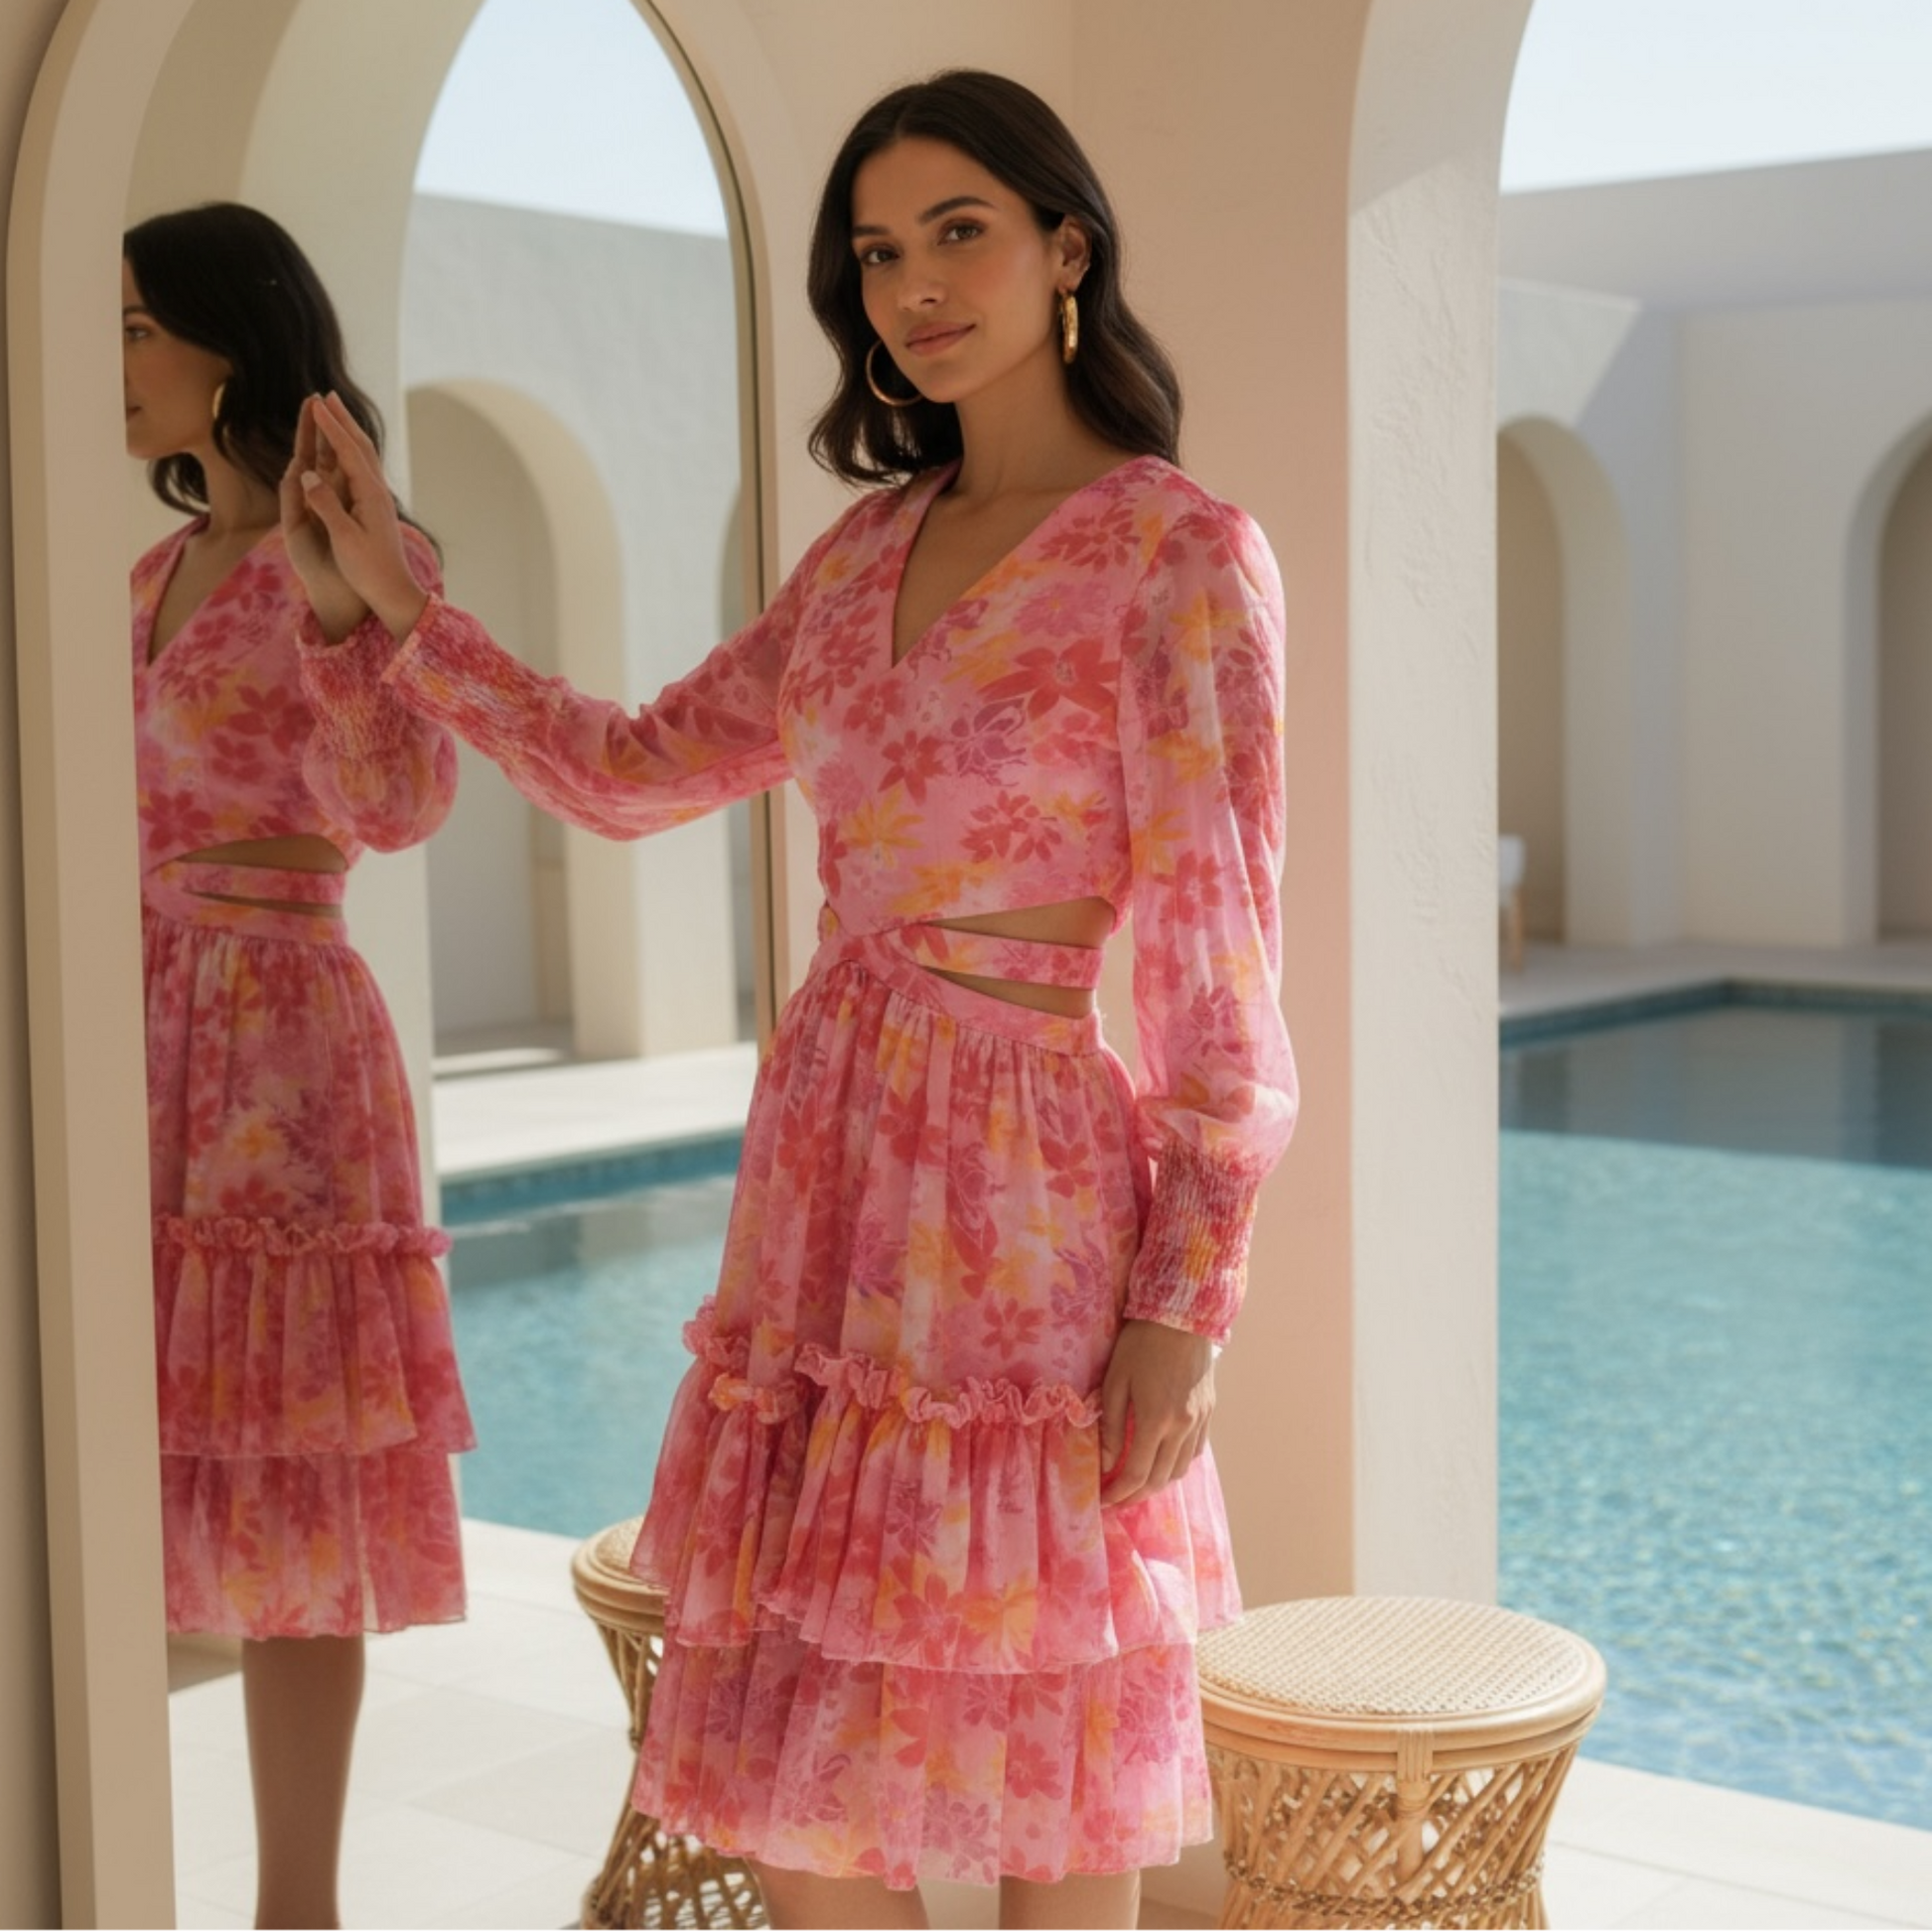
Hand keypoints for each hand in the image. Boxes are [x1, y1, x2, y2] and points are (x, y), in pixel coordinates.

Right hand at [279, 393, 427, 642]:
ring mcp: (379, 499)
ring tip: (334, 413)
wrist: (394, 592)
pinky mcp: (376, 509)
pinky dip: (352, 451)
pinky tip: (347, 450)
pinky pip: (363, 470)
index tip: (316, 403)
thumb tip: (308, 474)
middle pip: (360, 446)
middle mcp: (377, 492)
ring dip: (348, 431)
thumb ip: (326, 505)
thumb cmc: (368, 570)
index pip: (348, 451)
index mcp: (370, 495)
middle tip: (326, 396)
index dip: (331, 426)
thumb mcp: (344, 539)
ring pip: (364, 456)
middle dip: (342, 420)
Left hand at [1097, 1318, 1214, 1508]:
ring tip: (1139, 1482)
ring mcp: (1200, 1420)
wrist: (1182, 1316)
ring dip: (1160, 1482)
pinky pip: (1196, 1450)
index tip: (1104, 1500)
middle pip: (1161, 1478)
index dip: (1120, 1492)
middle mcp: (1183, 1426)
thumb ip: (1112, 1426)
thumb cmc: (1141, 1344)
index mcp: (1156, 1420)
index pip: (1137, 1473)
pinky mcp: (1209, 1411)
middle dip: (1137, 1494)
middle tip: (1118, 1497)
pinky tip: (1164, 1460)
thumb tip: (1107, 1462)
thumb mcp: (1116, 1381)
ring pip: (1182, 1468)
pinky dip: (1179, 1463)